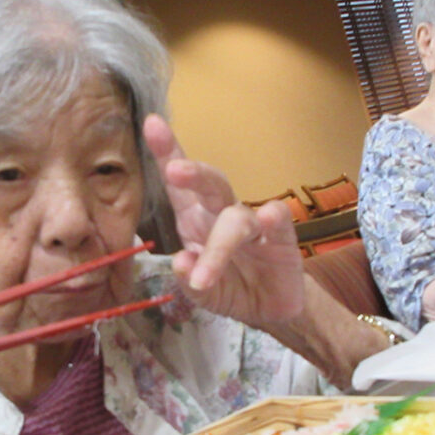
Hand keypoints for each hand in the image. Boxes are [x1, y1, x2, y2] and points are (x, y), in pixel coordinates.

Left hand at [143, 114, 303, 325]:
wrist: (269, 310)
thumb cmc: (229, 288)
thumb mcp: (203, 293)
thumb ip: (190, 282)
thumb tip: (182, 263)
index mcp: (195, 220)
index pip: (178, 186)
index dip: (166, 153)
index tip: (152, 124)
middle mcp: (221, 215)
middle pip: (211, 185)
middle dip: (193, 174)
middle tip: (174, 171)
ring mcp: (254, 224)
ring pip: (236, 218)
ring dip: (218, 248)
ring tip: (203, 281)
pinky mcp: (282, 237)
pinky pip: (278, 220)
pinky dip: (273, 218)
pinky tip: (269, 219)